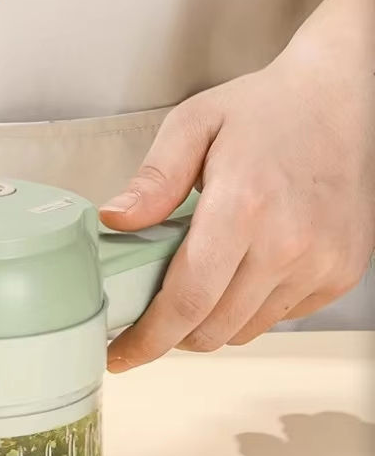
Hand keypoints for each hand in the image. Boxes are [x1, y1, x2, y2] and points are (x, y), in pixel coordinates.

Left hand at [101, 0, 374, 369]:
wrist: (340, 100)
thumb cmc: (261, 110)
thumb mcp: (192, 125)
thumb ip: (153, 180)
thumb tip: (114, 222)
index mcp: (243, 207)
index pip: (186, 301)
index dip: (148, 339)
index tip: (120, 355)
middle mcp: (289, 245)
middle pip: (213, 328)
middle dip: (171, 333)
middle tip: (148, 312)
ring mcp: (322, 264)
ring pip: (245, 330)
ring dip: (210, 322)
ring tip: (195, 284)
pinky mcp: (341, 273)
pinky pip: (280, 317)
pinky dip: (249, 309)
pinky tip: (239, 272)